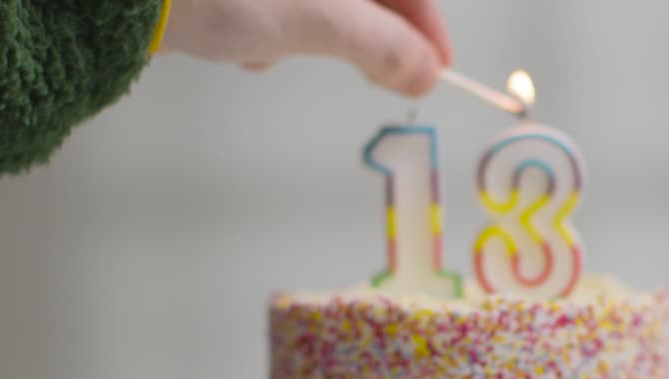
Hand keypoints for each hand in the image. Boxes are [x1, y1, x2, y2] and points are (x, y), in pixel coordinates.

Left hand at [159, 0, 451, 96]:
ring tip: (265, 50)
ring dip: (302, 29)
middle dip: (354, 30)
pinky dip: (262, 20)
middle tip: (360, 71)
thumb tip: (424, 71)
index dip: (424, 24)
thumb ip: (382, 45)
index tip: (434, 69)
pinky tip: (235, 41)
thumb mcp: (319, 17)